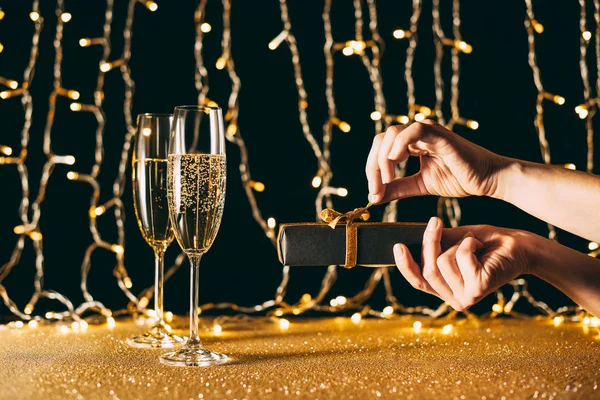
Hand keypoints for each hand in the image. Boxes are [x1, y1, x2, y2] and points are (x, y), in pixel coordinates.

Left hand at [366, 120, 504, 203]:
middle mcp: (416, 134)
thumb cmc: (458, 179)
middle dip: (373, 166)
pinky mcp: (439, 135)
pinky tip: (396, 162)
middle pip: (381, 140)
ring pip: (392, 134)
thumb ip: (398, 189)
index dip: (372, 171)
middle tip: (377, 189)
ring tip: (388, 179)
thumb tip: (373, 197)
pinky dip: (399, 145)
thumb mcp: (419, 186)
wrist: (486, 180)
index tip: (374, 194)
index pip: (381, 149)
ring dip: (383, 158)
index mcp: (411, 144)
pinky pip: (413, 131)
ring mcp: (427, 132)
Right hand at [393, 217, 532, 311]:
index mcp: (446, 290)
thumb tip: (408, 239)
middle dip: (430, 242)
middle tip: (435, 220)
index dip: (405, 265)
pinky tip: (481, 247)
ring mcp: (466, 297)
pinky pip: (459, 257)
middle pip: (427, 269)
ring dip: (458, 244)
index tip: (398, 246)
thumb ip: (434, 246)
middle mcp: (454, 299)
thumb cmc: (487, 244)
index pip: (418, 281)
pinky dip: (469, 244)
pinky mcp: (478, 288)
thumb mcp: (454, 243)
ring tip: (473, 243)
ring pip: (442, 262)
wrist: (519, 246)